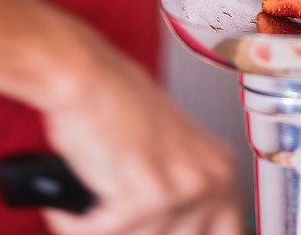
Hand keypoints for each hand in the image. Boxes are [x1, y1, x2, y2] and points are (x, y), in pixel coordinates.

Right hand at [42, 34, 243, 234]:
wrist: (86, 80)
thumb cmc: (115, 110)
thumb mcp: (167, 155)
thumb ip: (183, 199)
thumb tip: (175, 230)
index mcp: (222, 169)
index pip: (231, 232)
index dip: (194, 232)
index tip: (165, 226)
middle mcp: (213, 179)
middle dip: (140, 228)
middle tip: (115, 209)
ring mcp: (185, 187)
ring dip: (107, 225)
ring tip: (90, 196)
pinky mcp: (150, 193)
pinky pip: (105, 233)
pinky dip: (78, 225)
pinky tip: (69, 207)